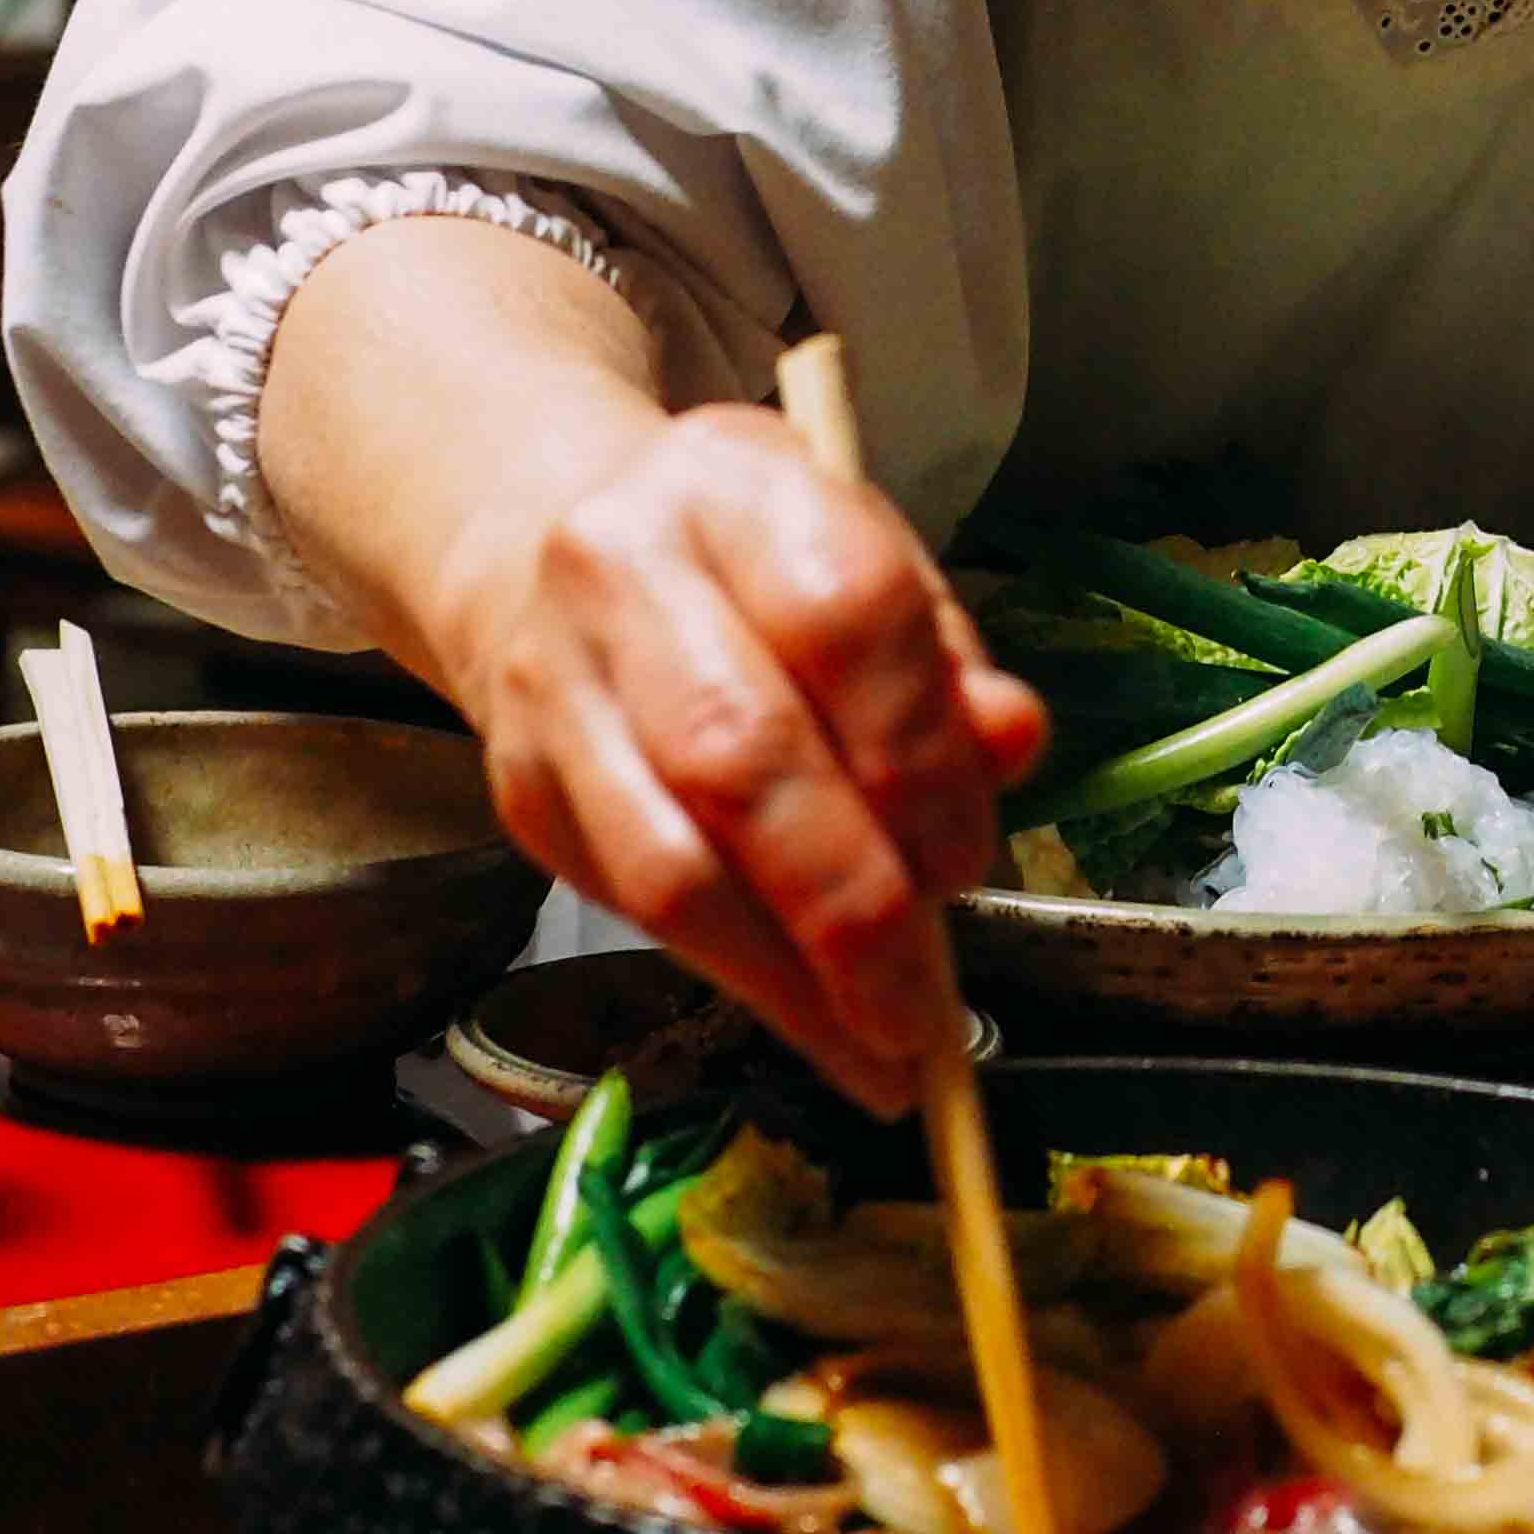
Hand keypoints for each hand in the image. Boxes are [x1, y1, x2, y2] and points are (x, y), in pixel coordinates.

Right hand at [435, 406, 1045, 1116]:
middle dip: (853, 904)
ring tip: (883, 1048)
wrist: (548, 544)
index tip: (967, 861)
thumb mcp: (866, 563)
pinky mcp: (521, 789)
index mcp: (741, 486)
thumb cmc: (750, 567)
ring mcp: (553, 684)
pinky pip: (632, 907)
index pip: (845, 616)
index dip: (918, 756)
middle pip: (741, 756)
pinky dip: (739, 981)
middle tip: (928, 1005)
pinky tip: (813, 1019)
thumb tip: (1013, 747)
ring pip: (670, 865)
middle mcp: (625, 569)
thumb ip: (944, 662)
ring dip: (790, 980)